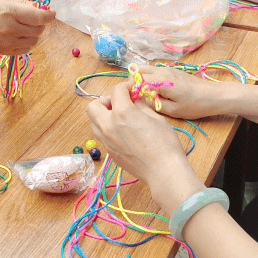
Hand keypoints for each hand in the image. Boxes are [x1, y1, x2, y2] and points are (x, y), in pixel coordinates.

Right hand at [0, 0, 54, 55]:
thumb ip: (21, 4)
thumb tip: (37, 7)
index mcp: (10, 12)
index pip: (40, 17)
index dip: (49, 14)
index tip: (51, 12)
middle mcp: (11, 29)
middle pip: (39, 29)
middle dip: (41, 22)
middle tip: (35, 17)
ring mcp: (7, 42)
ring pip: (34, 41)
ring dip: (34, 33)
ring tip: (25, 26)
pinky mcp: (4, 51)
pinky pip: (25, 50)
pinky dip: (27, 43)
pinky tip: (20, 36)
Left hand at [86, 83, 204, 214]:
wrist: (163, 171)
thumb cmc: (164, 143)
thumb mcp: (155, 118)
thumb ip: (141, 106)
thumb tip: (135, 101)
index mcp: (122, 113)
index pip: (116, 91)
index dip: (125, 87)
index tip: (131, 89)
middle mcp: (108, 125)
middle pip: (93, 106)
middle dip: (105, 101)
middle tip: (119, 104)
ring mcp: (106, 141)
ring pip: (93, 123)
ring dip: (102, 117)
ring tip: (118, 119)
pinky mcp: (109, 153)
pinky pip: (101, 137)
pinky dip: (107, 130)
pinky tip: (122, 133)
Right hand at [128, 65, 232, 119]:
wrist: (214, 95)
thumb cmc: (195, 105)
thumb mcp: (173, 110)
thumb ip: (154, 104)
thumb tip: (141, 100)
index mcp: (161, 80)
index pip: (136, 79)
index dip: (130, 89)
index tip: (131, 99)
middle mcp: (162, 71)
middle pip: (138, 69)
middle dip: (133, 81)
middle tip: (137, 96)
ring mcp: (167, 69)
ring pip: (145, 69)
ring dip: (141, 79)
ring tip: (145, 94)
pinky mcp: (172, 70)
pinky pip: (154, 71)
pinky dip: (149, 78)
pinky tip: (156, 91)